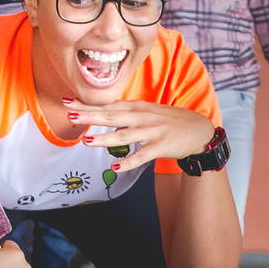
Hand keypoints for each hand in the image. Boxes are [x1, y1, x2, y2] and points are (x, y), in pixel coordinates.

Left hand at [64, 99, 214, 172]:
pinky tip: (115, 165)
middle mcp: (143, 117)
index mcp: (138, 108)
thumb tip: (108, 123)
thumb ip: (128, 117)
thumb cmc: (172, 122)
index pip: (109, 105)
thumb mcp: (149, 114)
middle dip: (90, 115)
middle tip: (70, 114)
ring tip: (87, 141)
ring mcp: (152, 132)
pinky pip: (141, 156)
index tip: (68, 101)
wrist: (200, 131)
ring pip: (124, 136)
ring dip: (105, 138)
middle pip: (112, 116)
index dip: (88, 104)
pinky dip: (128, 161)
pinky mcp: (160, 146)